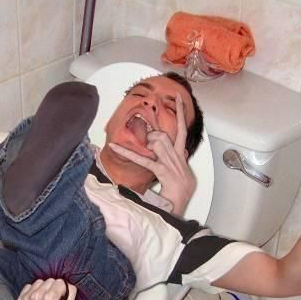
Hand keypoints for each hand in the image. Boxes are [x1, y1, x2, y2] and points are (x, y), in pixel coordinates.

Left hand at [17, 278, 76, 299]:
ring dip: (43, 288)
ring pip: (39, 282)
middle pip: (49, 280)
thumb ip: (71, 291)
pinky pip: (28, 286)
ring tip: (45, 299)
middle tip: (53, 299)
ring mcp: (27, 298)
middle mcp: (37, 296)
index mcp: (50, 297)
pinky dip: (33, 290)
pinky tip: (37, 299)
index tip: (61, 297)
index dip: (62, 289)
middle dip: (53, 288)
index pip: (59, 281)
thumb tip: (67, 283)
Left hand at [109, 94, 195, 215]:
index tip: (176, 98)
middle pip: (162, 135)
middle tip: (147, 143)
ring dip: (148, 145)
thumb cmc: (184, 190)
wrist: (183, 201)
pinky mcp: (161, 170)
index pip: (183, 129)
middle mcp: (175, 156)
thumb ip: (183, 159)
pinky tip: (114, 146)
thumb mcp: (186, 171)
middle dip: (152, 136)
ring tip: (146, 152)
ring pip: (156, 141)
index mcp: (181, 155)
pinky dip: (126, 152)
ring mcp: (168, 162)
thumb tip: (183, 150)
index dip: (180, 112)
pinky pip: (142, 159)